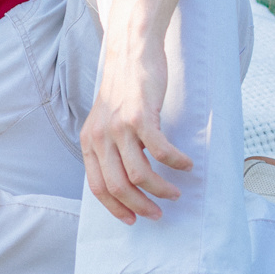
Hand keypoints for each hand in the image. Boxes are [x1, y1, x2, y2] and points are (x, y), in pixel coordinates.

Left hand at [79, 39, 190, 223]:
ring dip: (161, 189)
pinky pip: (160, 151)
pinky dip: (175, 162)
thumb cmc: (124, 90)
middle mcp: (99, 137)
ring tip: (176, 193)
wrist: (130, 53)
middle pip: (117, 186)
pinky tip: (186, 165)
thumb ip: (109, 147)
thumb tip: (125, 181)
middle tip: (159, 213)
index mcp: (88, 142)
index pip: (97, 186)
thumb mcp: (106, 121)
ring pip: (138, 174)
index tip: (132, 220)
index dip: (115, 207)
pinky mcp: (139, 116)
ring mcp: (118, 127)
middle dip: (140, 206)